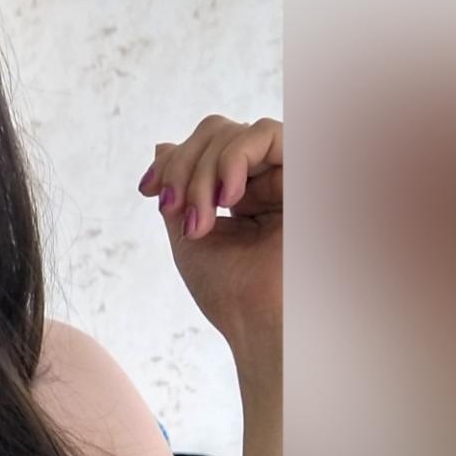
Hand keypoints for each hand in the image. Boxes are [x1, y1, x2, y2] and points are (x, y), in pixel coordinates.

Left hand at [138, 115, 281, 368]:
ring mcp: (287, 175)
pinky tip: (227, 197)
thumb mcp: (188, 235)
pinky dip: (233, 158)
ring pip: (236, 132)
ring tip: (200, 217)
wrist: (261, 323)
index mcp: (241, 194)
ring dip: (203, 170)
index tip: (148, 190)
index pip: (203, 148)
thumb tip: (162, 145)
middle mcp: (266, 179)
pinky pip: (267, 132)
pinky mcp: (307, 172)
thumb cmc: (230, 293)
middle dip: (182, 166)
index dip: (172, 161)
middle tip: (172, 207)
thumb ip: (180, 189)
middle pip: (215, 131)